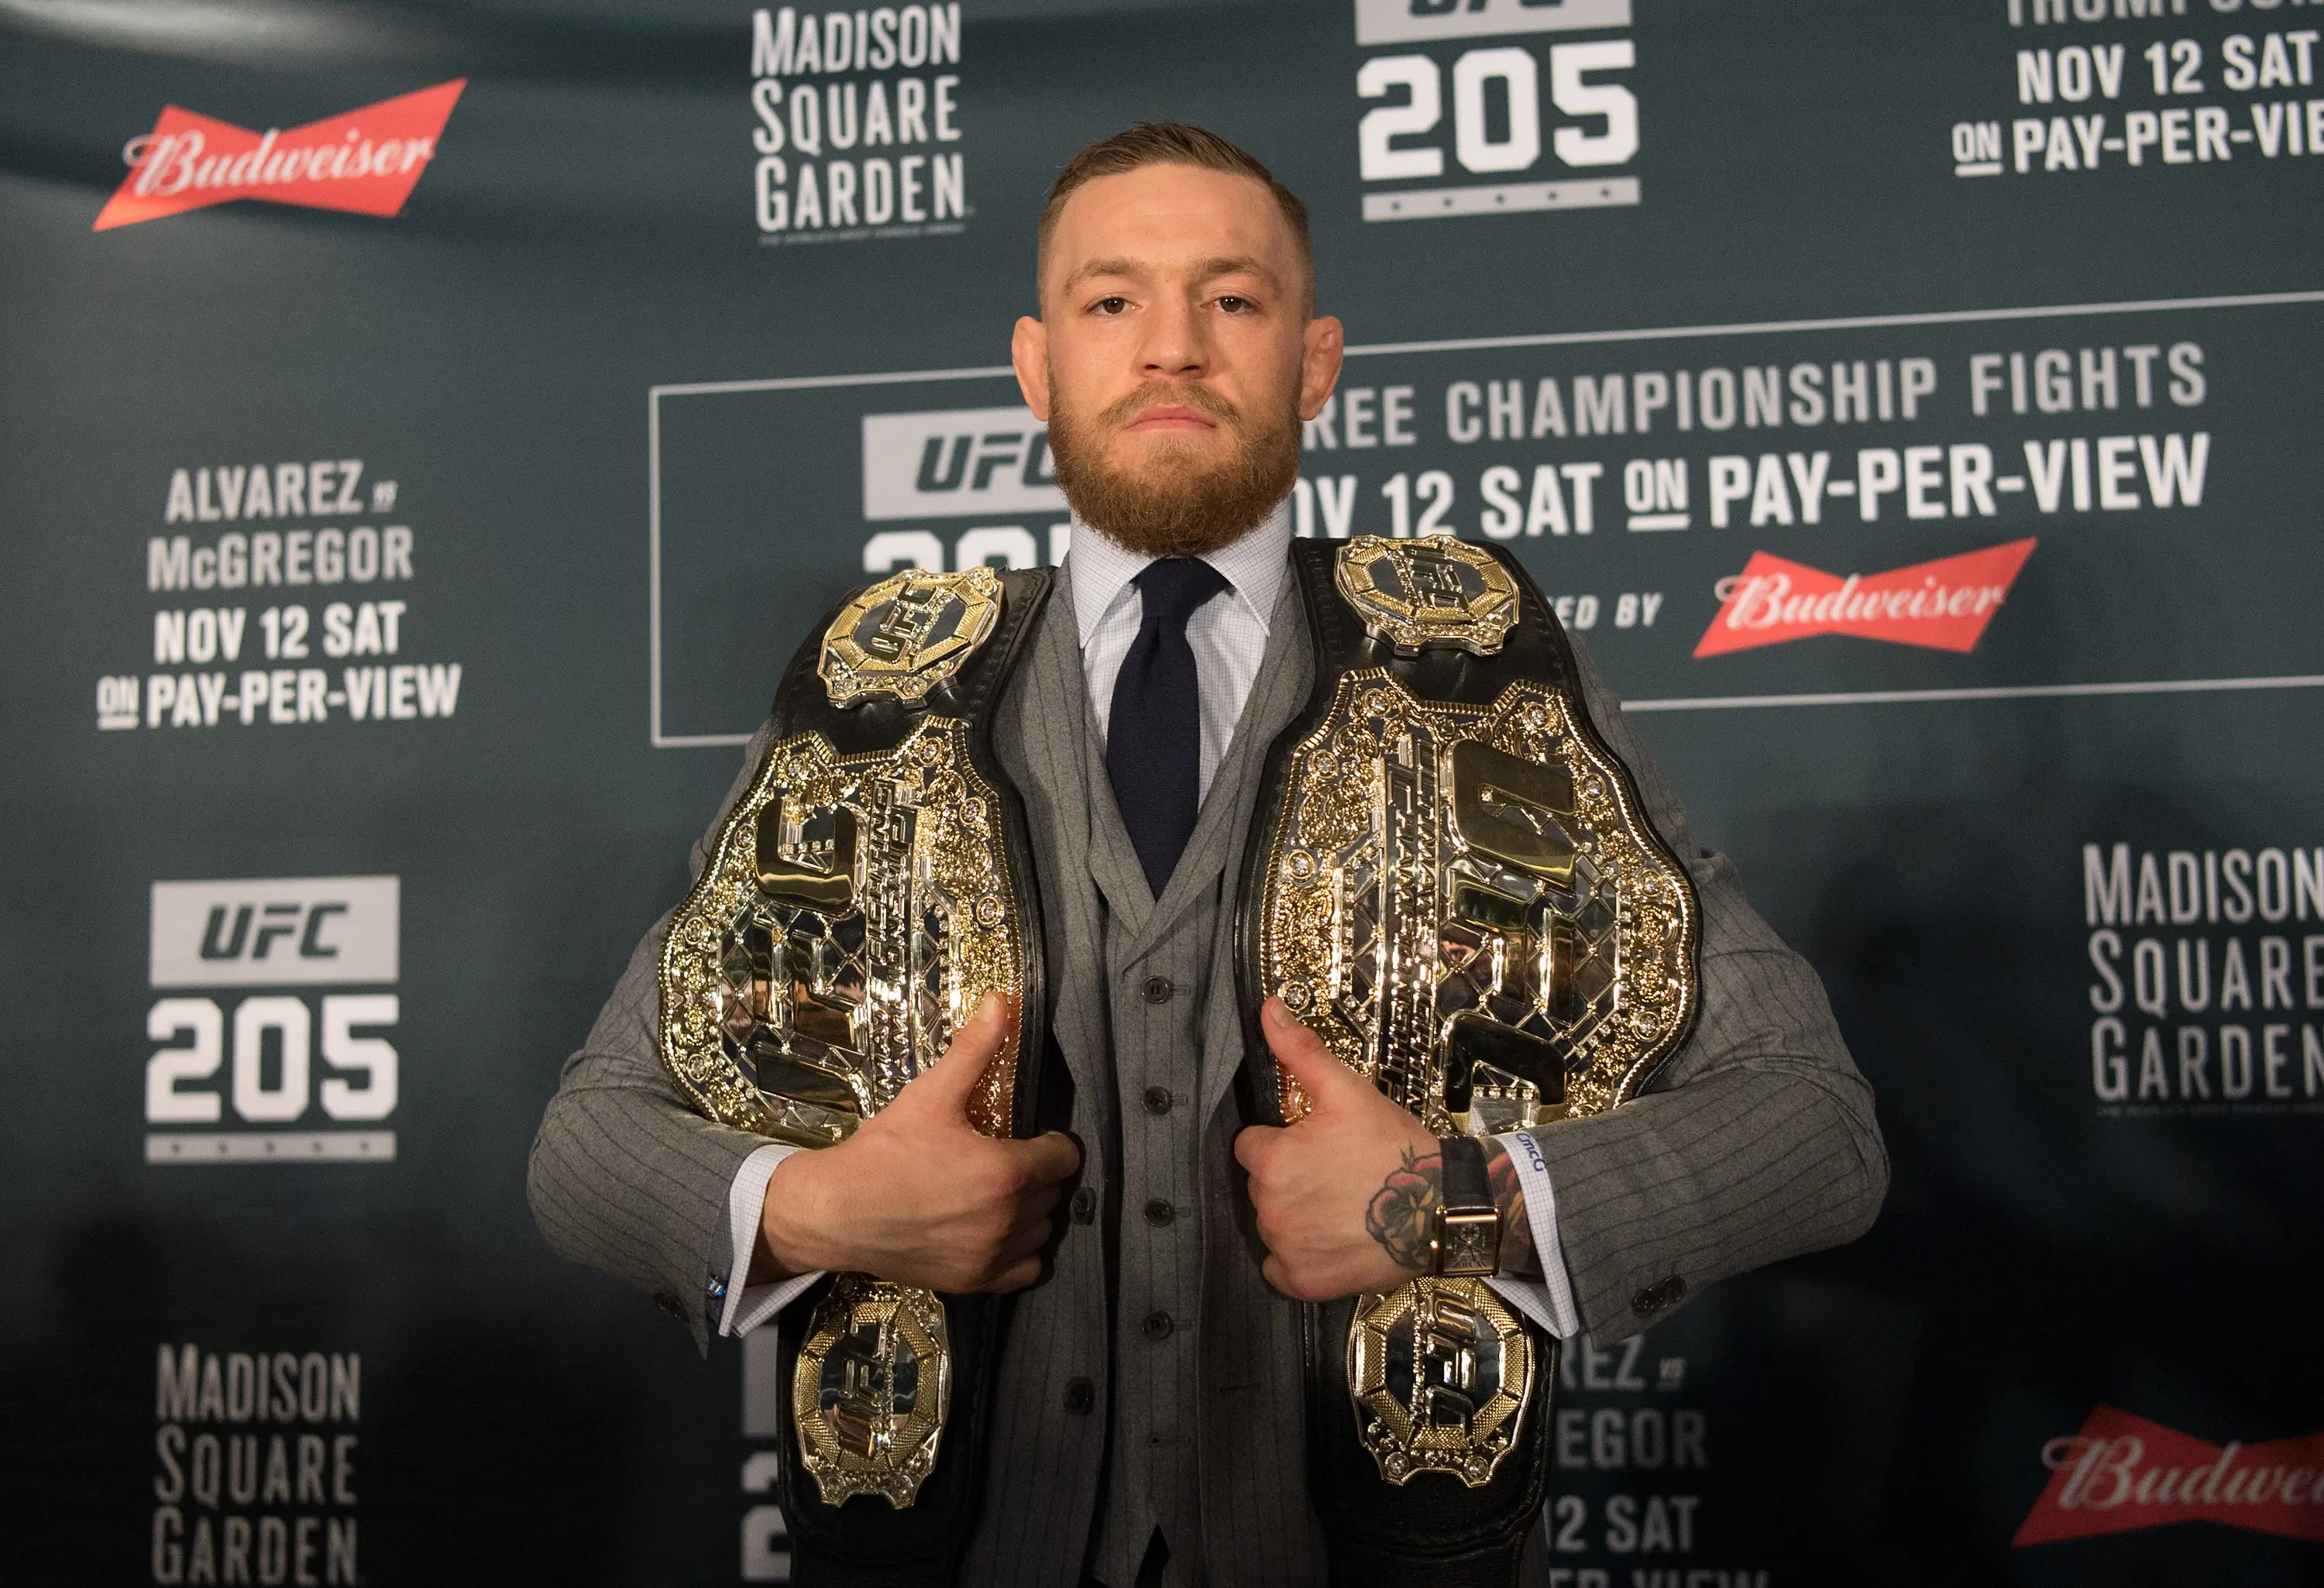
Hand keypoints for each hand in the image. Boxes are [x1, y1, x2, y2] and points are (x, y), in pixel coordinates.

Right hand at [754, 994, 1081, 1292]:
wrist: (835, 1212)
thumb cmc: (883, 1152)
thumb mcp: (931, 1094)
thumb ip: (974, 1049)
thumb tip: (1000, 1001)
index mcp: (1005, 1172)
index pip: (1065, 1158)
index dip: (1053, 1142)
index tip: (1034, 1137)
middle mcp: (1007, 1220)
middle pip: (1055, 1194)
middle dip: (1040, 1174)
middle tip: (1011, 1159)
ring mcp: (992, 1256)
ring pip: (1043, 1231)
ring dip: (1033, 1212)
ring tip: (1003, 1193)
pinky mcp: (974, 1282)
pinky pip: (1027, 1270)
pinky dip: (1021, 1252)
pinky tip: (998, 1231)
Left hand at [1234, 999, 1537, 1300]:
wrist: (1443, 1209)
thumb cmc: (1395, 1149)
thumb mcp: (1348, 1092)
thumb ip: (1301, 1052)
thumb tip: (1269, 1010)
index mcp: (1274, 1160)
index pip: (1250, 1146)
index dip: (1280, 1141)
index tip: (1313, 1144)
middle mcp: (1271, 1208)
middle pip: (1261, 1185)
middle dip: (1288, 1177)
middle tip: (1333, 1174)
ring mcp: (1287, 1249)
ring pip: (1272, 1225)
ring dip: (1295, 1216)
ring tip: (1339, 1205)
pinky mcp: (1304, 1282)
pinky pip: (1281, 1269)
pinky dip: (1299, 1258)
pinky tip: (1331, 1239)